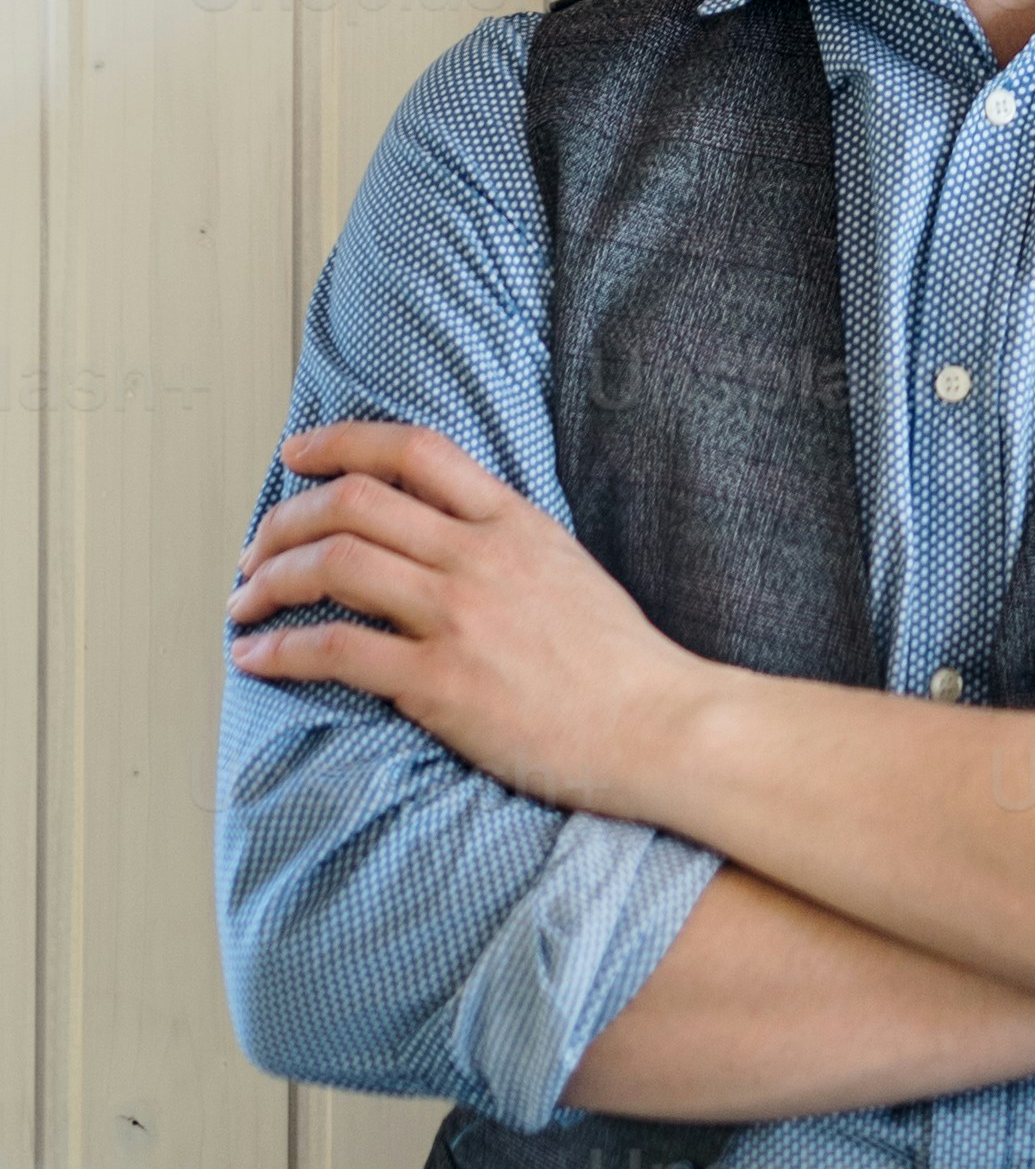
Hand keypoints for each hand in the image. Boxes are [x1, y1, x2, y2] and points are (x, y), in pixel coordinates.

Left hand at [228, 420, 706, 816]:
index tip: (296, 457)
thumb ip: (502, 540)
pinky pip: (336, 652)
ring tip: (244, 602)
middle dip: (284, 522)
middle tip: (255, 550)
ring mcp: (459, 617)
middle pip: (353, 504)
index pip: (412, 450)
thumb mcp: (564, 566)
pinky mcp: (441, 684)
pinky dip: (281, 651)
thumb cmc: (617, 660)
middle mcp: (479, 556)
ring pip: (334, 566)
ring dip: (270, 581)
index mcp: (512, 521)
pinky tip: (256, 658)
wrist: (656, 724)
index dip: (340, 443)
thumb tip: (439, 532)